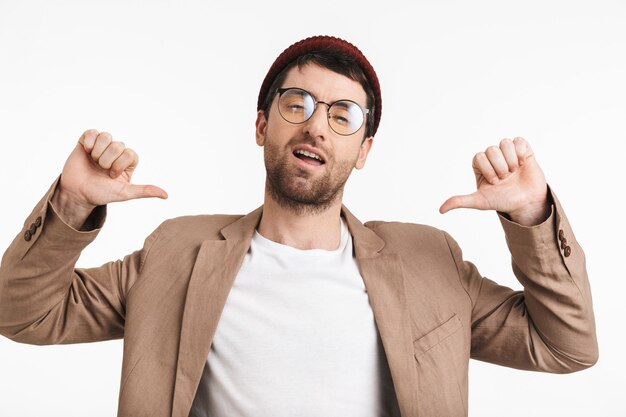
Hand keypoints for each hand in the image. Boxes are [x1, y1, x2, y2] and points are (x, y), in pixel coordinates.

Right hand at [51, 129, 166, 227]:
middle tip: (100, 170)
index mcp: (127, 162)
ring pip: (106, 136)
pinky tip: (86, 152)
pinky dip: (88, 143)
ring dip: (98, 152)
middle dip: (107, 160)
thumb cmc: (101, 193)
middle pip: (118, 145)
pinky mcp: (87, 141)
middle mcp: (116, 152)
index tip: (111, 175)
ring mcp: (102, 145)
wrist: (76, 193)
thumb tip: (166, 195)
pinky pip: (92, 132)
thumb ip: (144, 191)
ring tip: (93, 161)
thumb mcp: (124, 193)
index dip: (119, 165)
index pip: (130, 153)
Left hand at [439, 137, 548, 225]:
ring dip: (511, 161)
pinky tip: (522, 164)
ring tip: (514, 172)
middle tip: (505, 179)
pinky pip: (518, 141)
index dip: (488, 170)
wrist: (526, 203)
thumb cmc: (502, 200)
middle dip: (500, 167)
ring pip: (504, 143)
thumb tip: (441, 210)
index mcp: (480, 165)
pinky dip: (521, 154)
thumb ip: (460, 201)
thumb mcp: (479, 201)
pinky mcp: (522, 150)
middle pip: (491, 150)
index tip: (494, 182)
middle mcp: (492, 157)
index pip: (479, 157)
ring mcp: (507, 152)